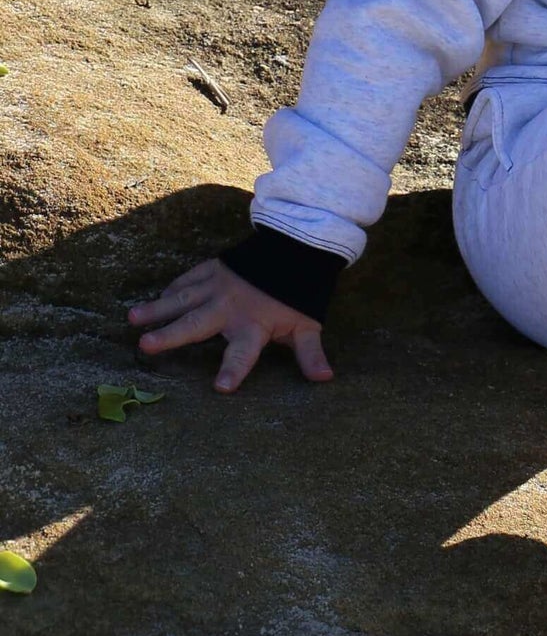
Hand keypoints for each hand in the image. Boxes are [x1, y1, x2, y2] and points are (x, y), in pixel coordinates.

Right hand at [127, 258, 333, 393]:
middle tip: (146, 345)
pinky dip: (172, 289)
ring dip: (157, 309)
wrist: (297, 247)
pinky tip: (156, 298)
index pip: (243, 354)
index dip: (234, 371)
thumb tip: (325, 379)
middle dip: (171, 335)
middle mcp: (230, 307)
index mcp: (254, 326)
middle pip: (197, 324)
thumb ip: (311, 353)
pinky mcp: (213, 269)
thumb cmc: (299, 294)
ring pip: (183, 299)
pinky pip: (188, 280)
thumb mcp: (307, 325)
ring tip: (131, 318)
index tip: (221, 388)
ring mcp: (218, 285)